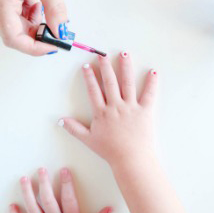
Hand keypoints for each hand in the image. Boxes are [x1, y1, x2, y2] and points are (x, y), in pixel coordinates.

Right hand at [0, 0, 67, 55]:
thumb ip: (55, 10)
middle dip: (34, 38)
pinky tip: (38, 6)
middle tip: (55, 34)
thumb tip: (61, 32)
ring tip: (47, 13)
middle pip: (12, 35)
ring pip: (13, 27)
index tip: (52, 46)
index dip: (33, 46)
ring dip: (32, 27)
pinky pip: (13, 17)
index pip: (13, 37)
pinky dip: (28, 18)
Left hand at [10, 167, 112, 212]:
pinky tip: (12, 206)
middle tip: (41, 170)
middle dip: (44, 183)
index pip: (69, 199)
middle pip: (47, 200)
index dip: (67, 184)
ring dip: (27, 193)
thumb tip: (109, 209)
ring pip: (32, 209)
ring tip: (24, 179)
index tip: (64, 171)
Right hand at [60, 52, 157, 172]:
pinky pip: (149, 94)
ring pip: (128, 83)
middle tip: (102, 54)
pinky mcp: (145, 111)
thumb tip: (61, 120)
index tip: (86, 66)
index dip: (89, 77)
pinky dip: (152, 82)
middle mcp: (115, 106)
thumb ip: (74, 129)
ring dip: (126, 67)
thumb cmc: (109, 151)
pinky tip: (152, 71)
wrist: (130, 159)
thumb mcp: (88, 140)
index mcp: (102, 113)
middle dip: (105, 66)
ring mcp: (131, 107)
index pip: (94, 91)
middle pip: (110, 82)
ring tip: (124, 54)